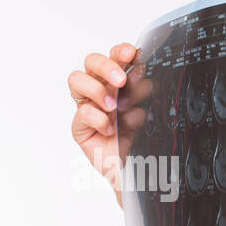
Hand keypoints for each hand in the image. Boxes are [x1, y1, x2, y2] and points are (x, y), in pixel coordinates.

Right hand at [67, 41, 151, 207]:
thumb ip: (144, 95)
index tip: (132, 53)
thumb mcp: (148, 113)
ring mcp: (88, 108)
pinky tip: (111, 129)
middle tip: (121, 81)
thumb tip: (146, 77)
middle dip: (106, 67)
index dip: (119, 52)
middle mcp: (101, 91)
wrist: (140, 173)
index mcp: (119, 84)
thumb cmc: (143, 141)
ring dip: (97, 89)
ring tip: (114, 107)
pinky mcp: (80, 128)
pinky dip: (97, 118)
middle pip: (90, 62)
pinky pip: (81, 114)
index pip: (114, 58)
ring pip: (77, 81)